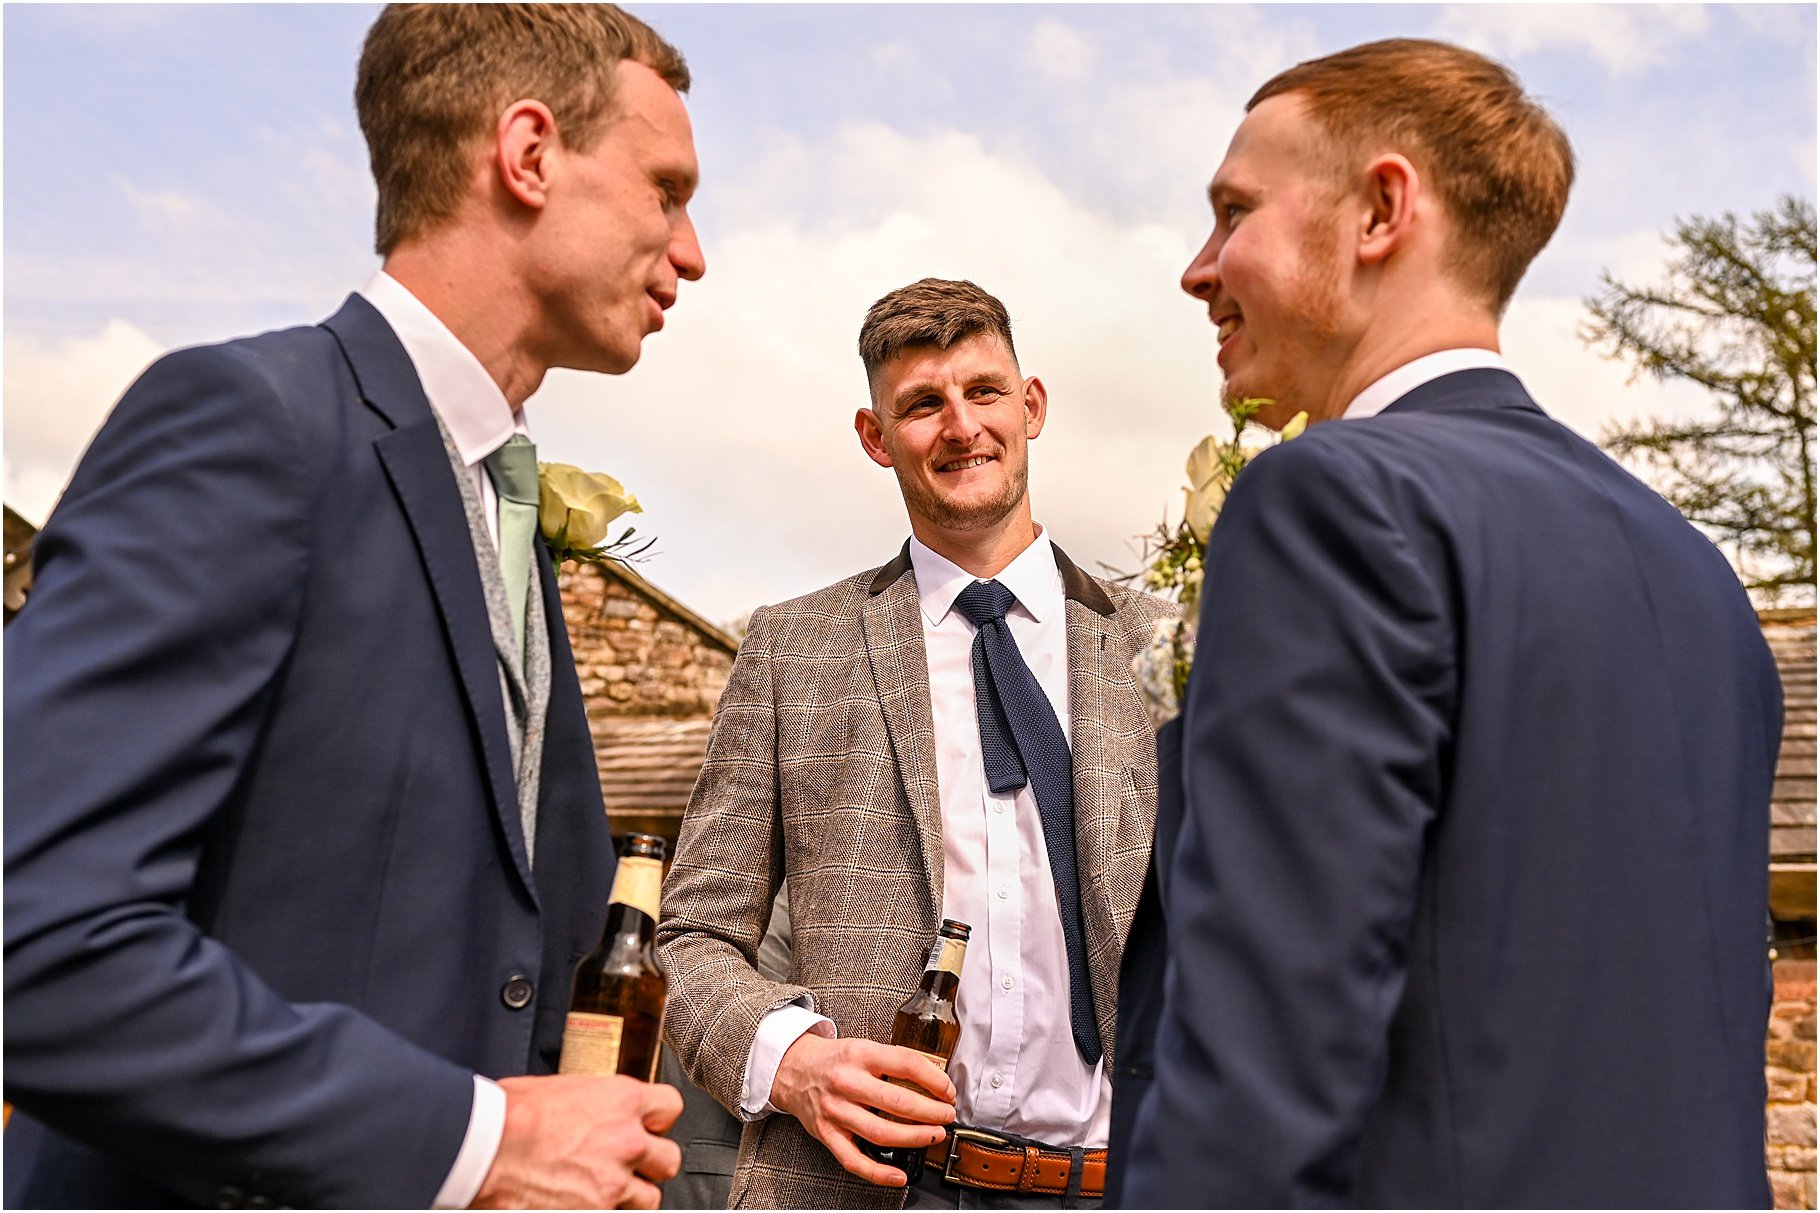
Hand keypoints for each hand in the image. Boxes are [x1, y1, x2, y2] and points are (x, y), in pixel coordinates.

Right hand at [471, 1074, 682, 1208]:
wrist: (485, 1148)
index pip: (671, 1107)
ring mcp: (613, 1182)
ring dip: (630, 1196)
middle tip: (627, 1165)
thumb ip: (591, 1103)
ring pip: (649, 1198)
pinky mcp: (597, 1212)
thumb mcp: (560, 1089)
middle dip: (650, 1164)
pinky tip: (582, 1203)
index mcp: (622, 1101)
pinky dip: (605, 1210)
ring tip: (603, 1191)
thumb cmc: (509, 1114)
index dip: (657, 1120)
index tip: (646, 1126)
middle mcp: (627, 1141)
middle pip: (668, 1159)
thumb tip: (591, 1111)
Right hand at [770, 1033, 955, 1186]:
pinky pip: (854, 1160)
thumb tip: (933, 1079)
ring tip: (933, 1135)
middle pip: (897, 1102)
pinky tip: (899, 1174)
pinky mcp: (827, 1134)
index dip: (934, 1080)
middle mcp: (846, 1082)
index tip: (948, 1091)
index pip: (906, 1064)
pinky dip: (879, 1172)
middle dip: (931, 1112)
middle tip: (946, 1116)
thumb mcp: (862, 1047)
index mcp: (860, 1054)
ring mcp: (835, 1111)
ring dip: (914, 1138)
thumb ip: (892, 1062)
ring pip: (881, 1132)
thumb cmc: (834, 1061)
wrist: (793, 1069)